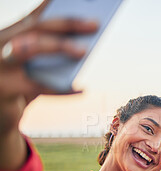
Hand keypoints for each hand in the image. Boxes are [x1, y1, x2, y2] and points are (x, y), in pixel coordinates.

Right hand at [0, 1, 97, 134]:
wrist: (0, 114)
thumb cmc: (24, 85)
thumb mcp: (37, 67)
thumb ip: (54, 53)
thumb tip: (86, 42)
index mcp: (13, 34)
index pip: (37, 15)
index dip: (54, 4)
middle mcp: (2, 43)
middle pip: (36, 26)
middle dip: (67, 23)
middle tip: (95, 24)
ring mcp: (0, 65)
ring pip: (29, 48)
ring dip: (58, 47)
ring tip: (84, 51)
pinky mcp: (3, 88)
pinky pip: (37, 86)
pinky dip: (62, 89)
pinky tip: (81, 89)